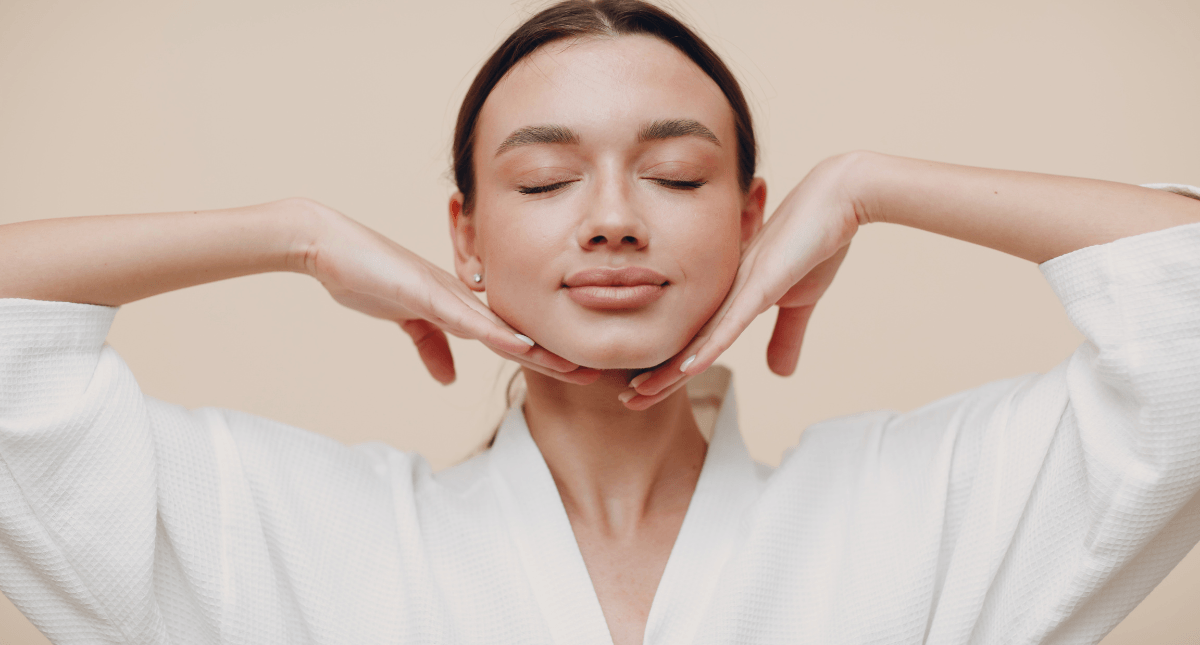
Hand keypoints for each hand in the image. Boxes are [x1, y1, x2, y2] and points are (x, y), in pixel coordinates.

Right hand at [299, 201, 599, 384]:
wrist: (327, 245)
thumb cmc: (367, 275)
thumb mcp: (405, 321)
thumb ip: (431, 347)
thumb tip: (449, 379)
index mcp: (460, 304)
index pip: (509, 335)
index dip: (542, 354)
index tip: (573, 371)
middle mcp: (463, 296)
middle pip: (517, 332)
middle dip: (554, 355)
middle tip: (594, 373)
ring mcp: (446, 293)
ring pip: (502, 328)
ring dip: (538, 350)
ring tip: (574, 367)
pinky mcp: (425, 293)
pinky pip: (466, 318)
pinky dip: (496, 335)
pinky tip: (523, 347)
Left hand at [621, 154, 862, 408]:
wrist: (839, 199)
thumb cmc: (816, 243)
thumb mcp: (801, 302)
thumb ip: (785, 336)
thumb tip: (778, 374)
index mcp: (731, 297)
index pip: (697, 341)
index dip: (671, 368)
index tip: (645, 391)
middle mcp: (726, 292)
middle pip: (686, 342)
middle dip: (657, 374)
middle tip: (627, 400)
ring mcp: (740, 287)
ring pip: (699, 337)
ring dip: (670, 369)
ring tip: (639, 392)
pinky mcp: (761, 284)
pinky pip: (731, 322)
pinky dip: (708, 347)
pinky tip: (686, 368)